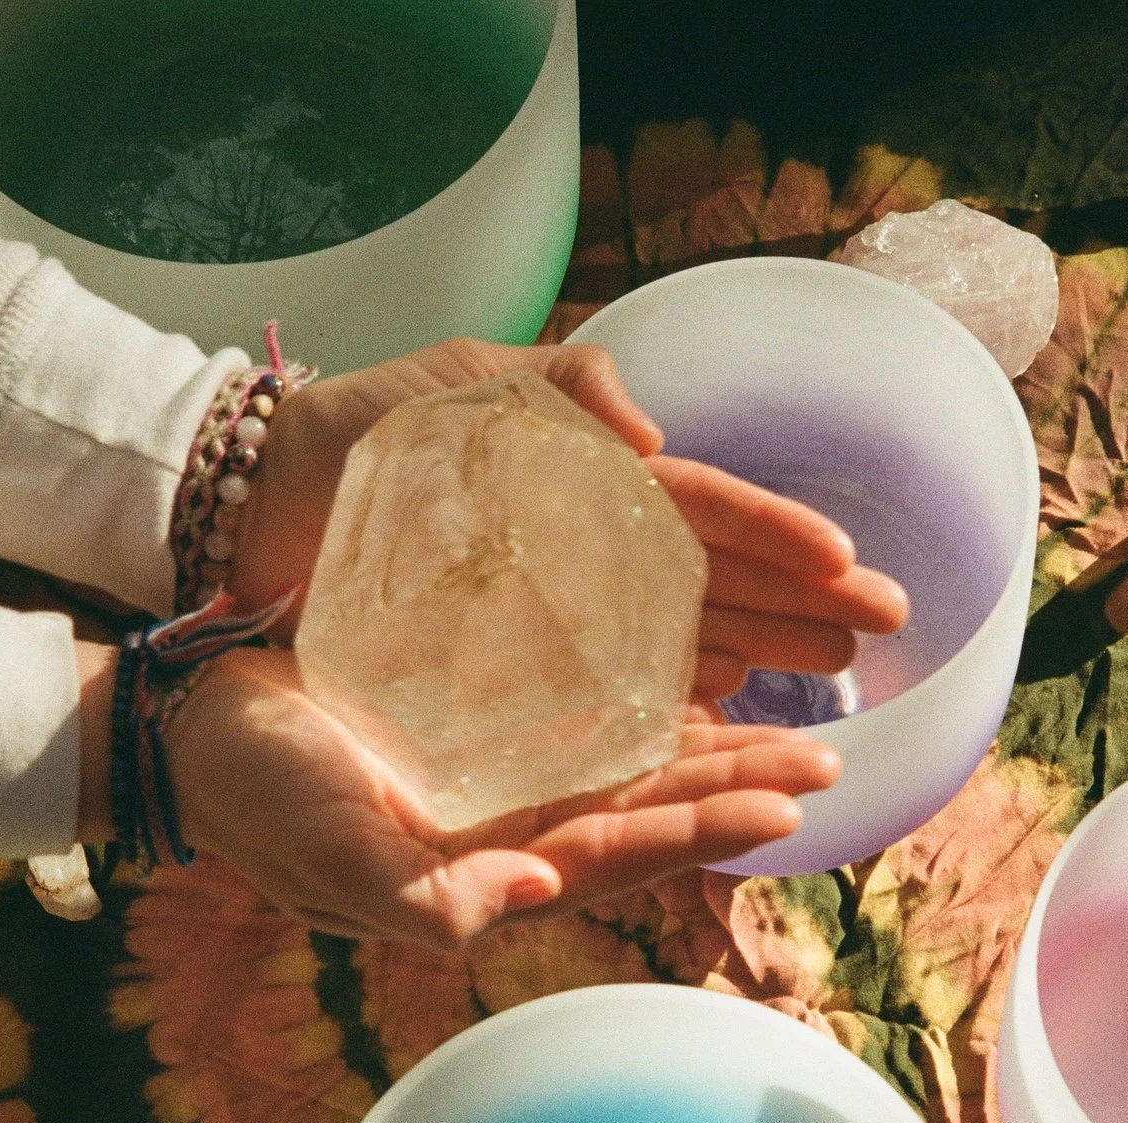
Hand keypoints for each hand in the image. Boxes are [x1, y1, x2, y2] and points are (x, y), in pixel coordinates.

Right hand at [155, 649, 838, 946]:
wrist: (188, 728)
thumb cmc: (253, 795)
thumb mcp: (329, 850)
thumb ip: (426, 895)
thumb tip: (537, 897)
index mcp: (481, 869)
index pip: (614, 853)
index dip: (698, 830)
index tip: (784, 802)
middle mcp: (505, 830)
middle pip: (642, 814)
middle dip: (733, 792)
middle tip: (826, 761)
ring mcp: (495, 781)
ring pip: (624, 769)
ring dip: (708, 754)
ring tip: (791, 727)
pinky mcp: (476, 725)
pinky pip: (580, 720)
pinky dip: (644, 706)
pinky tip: (699, 682)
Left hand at [228, 338, 909, 699]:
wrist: (248, 509)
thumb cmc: (353, 436)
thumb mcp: (460, 383)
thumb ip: (561, 389)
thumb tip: (655, 437)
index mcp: (586, 480)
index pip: (708, 514)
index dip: (782, 541)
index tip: (853, 569)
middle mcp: (581, 560)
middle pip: (714, 589)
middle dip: (798, 611)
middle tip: (879, 641)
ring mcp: (549, 624)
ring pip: (676, 652)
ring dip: (753, 672)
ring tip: (825, 699)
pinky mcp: (504, 684)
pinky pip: (607, 709)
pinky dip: (667, 720)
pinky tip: (720, 733)